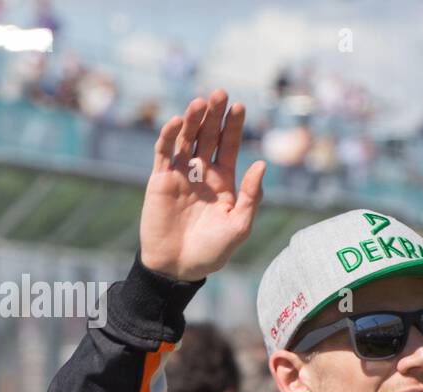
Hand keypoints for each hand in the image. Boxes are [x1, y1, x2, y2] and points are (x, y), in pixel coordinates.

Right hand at [139, 89, 265, 280]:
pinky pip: (164, 153)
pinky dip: (168, 136)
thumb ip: (251, 196)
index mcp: (224, 183)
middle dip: (214, 116)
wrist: (178, 267)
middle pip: (209, 137)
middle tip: (220, 93)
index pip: (230, 147)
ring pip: (186, 140)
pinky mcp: (160, 180)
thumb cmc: (212, 251)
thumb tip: (261, 163)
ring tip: (200, 101)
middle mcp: (202, 174)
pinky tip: (176, 121)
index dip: (234, 127)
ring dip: (192, 120)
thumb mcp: (239, 226)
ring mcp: (181, 175)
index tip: (240, 106)